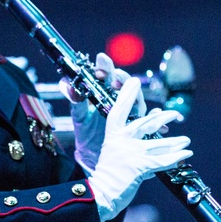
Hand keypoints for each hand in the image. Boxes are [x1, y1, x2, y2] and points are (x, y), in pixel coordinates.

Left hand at [63, 52, 144, 171]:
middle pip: (124, 84)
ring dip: (135, 94)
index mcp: (103, 93)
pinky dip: (154, 115)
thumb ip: (75, 100)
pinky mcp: (137, 126)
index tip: (100, 64)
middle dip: (121, 78)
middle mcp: (118, 100)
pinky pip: (150, 119)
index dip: (105, 67)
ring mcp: (129, 113)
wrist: (92, 156)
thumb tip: (65, 84)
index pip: (106, 75)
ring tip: (131, 95)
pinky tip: (155, 113)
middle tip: (115, 78)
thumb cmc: (86, 133)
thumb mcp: (79, 117)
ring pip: (137, 99)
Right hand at [88, 77, 191, 221]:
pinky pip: (163, 160)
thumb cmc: (106, 174)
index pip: (120, 109)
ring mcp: (131, 152)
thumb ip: (128, 141)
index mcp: (113, 134)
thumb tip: (146, 133)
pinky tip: (186, 154)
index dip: (127, 94)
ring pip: (159, 143)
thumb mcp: (113, 152)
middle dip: (164, 117)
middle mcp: (122, 140)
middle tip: (176, 114)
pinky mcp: (140, 166)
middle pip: (146, 122)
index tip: (134, 81)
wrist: (100, 194)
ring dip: (176, 142)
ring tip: (186, 141)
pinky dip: (176, 157)